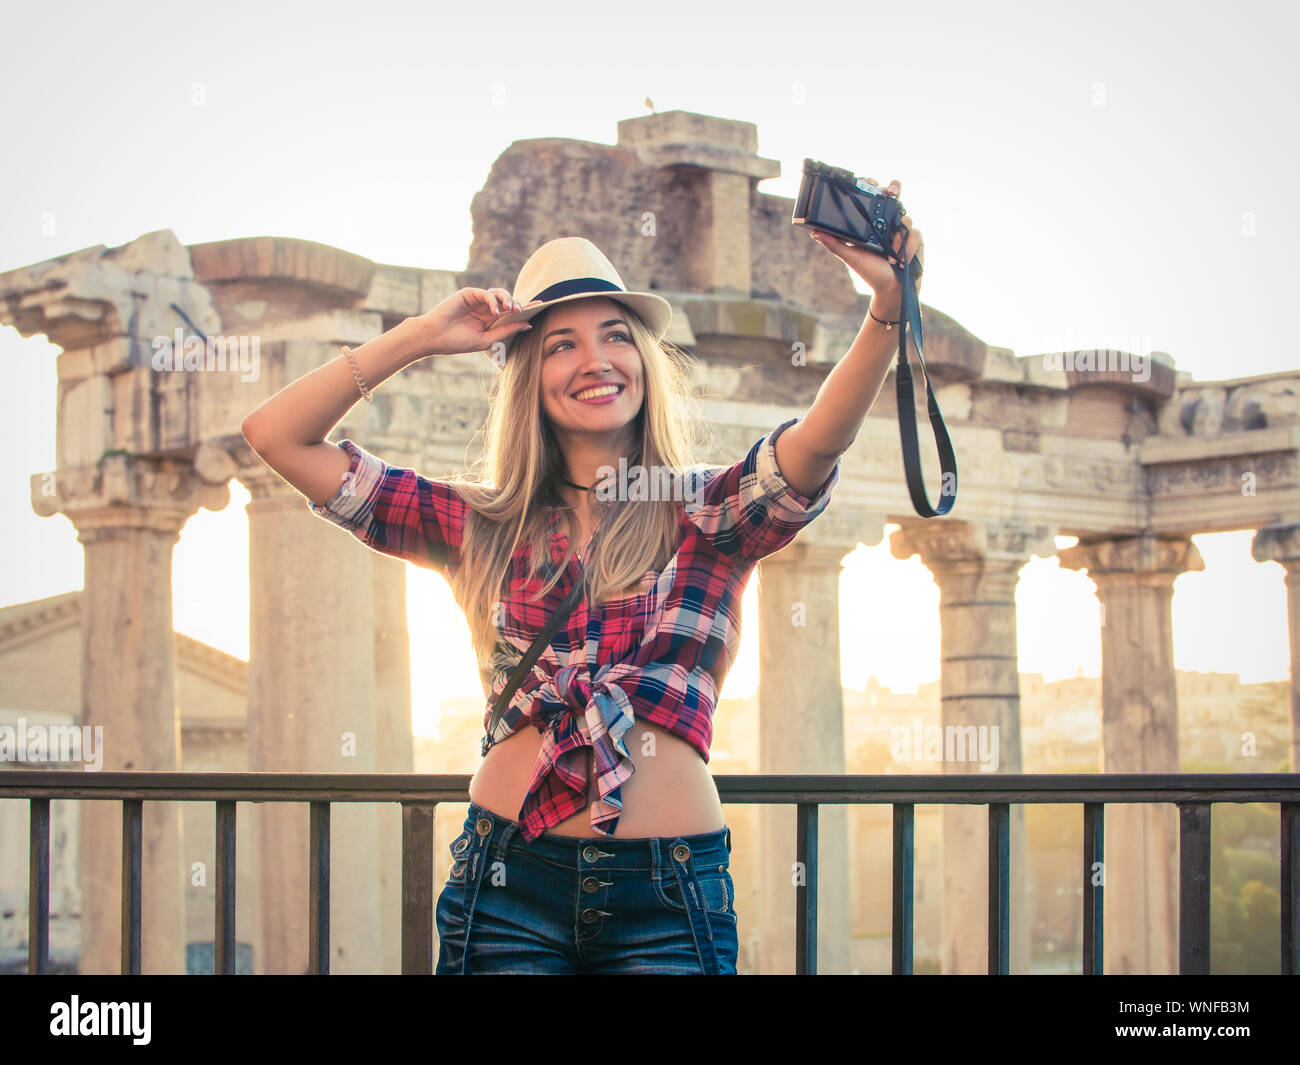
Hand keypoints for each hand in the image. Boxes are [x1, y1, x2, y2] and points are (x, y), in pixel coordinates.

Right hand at [415, 287, 544, 356]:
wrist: (435, 338)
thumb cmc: (458, 342)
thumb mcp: (487, 339)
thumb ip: (506, 331)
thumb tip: (528, 324)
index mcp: (491, 320)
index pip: (512, 312)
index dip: (526, 308)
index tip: (541, 306)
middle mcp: (486, 308)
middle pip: (508, 301)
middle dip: (517, 304)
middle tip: (521, 311)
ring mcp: (478, 300)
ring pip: (499, 293)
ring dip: (508, 299)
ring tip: (511, 309)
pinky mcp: (469, 294)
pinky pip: (486, 293)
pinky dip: (493, 301)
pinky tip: (495, 311)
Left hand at [808, 178, 923, 307]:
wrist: (892, 291)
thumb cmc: (871, 274)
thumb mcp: (851, 257)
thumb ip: (835, 244)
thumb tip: (815, 232)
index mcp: (873, 226)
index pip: (874, 200)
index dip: (874, 187)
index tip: (869, 181)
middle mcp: (889, 225)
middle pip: (894, 198)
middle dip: (894, 189)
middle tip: (891, 189)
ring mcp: (903, 231)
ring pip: (906, 217)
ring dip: (898, 235)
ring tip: (891, 251)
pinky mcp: (916, 240)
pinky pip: (915, 234)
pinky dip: (908, 247)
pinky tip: (901, 259)